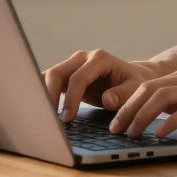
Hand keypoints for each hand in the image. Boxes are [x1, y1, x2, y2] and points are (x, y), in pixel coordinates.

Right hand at [41, 49, 158, 121]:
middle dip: (50, 96)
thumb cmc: (135, 83)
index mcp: (99, 59)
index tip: (68, 118)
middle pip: (57, 73)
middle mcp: (83, 57)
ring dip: (43, 95)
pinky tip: (40, 109)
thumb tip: (107, 100)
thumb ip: (123, 94)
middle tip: (50, 119)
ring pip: (49, 75)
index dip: (71, 99)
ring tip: (43, 116)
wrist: (132, 76)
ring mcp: (72, 64)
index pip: (78, 78)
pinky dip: (42, 93)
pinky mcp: (66, 73)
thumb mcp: (135, 88)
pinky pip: (49, 81)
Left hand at [107, 64, 176, 137]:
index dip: (130, 101)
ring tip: (131, 133)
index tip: (118, 119)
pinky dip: (168, 123)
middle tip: (116, 128)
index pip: (151, 84)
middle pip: (151, 88)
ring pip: (163, 97)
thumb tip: (161, 118)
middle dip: (129, 109)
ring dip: (142, 116)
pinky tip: (159, 135)